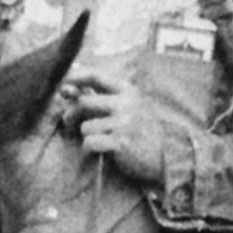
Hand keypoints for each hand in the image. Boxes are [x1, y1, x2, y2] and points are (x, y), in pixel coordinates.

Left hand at [64, 78, 189, 186]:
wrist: (168, 157)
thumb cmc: (143, 132)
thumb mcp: (129, 107)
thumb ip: (103, 97)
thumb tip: (67, 91)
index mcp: (128, 91)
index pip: (95, 76)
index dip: (75, 78)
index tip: (64, 87)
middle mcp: (126, 103)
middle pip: (84, 102)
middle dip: (72, 114)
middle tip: (69, 123)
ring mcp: (123, 123)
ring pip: (85, 126)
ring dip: (87, 135)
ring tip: (101, 140)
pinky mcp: (120, 142)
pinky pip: (90, 142)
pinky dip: (91, 148)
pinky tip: (103, 150)